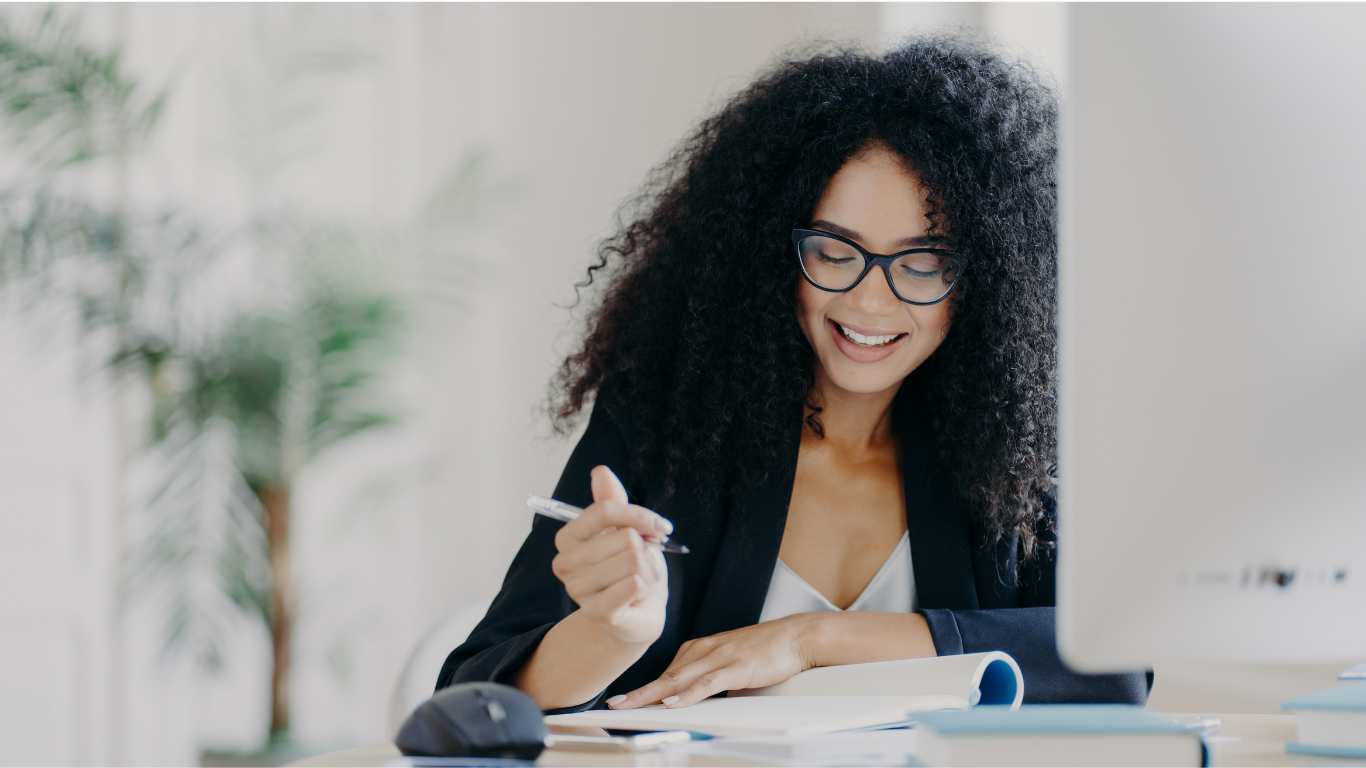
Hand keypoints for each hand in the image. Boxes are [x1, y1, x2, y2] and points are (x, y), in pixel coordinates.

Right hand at [551, 465, 670, 645]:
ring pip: (634, 561)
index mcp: (567, 538)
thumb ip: (611, 501)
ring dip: (649, 570)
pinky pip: (636, 584)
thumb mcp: (622, 530)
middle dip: (647, 549)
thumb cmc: (626, 568)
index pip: (605, 511)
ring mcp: (578, 591)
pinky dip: (647, 587)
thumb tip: (600, 471)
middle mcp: (565, 564)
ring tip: (640, 579)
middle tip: (644, 563)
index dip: (639, 515)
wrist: (635, 613)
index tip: (659, 526)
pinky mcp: (598, 613)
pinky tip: (638, 595)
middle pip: (625, 538)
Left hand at [607, 613, 821, 708]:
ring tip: (631, 706)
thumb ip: (712, 681)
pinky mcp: (737, 667)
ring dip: (652, 694)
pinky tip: (673, 702)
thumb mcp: (730, 665)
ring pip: (680, 679)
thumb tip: (695, 701)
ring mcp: (720, 658)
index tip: (622, 700)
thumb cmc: (766, 650)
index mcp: (701, 649)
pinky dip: (688, 694)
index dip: (643, 687)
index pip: (666, 672)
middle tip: (614, 704)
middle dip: (638, 692)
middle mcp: (705, 650)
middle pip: (665, 676)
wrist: (796, 636)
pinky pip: (707, 683)